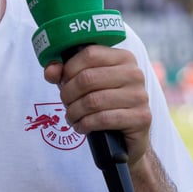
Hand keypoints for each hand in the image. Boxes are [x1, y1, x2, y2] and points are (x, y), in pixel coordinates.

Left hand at [43, 45, 151, 166]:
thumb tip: (51, 70)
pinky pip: (104, 119)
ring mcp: (140, 96)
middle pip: (88, 78)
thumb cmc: (103, 104)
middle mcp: (134, 73)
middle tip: (65, 103)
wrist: (126, 138)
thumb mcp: (83, 85)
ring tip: (71, 117)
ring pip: (93, 101)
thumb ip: (64, 73)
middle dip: (68, 94)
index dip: (69, 69)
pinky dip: (85, 125)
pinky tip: (82, 127)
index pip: (89, 54)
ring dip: (74, 112)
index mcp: (123, 57)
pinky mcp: (141, 118)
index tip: (63, 82)